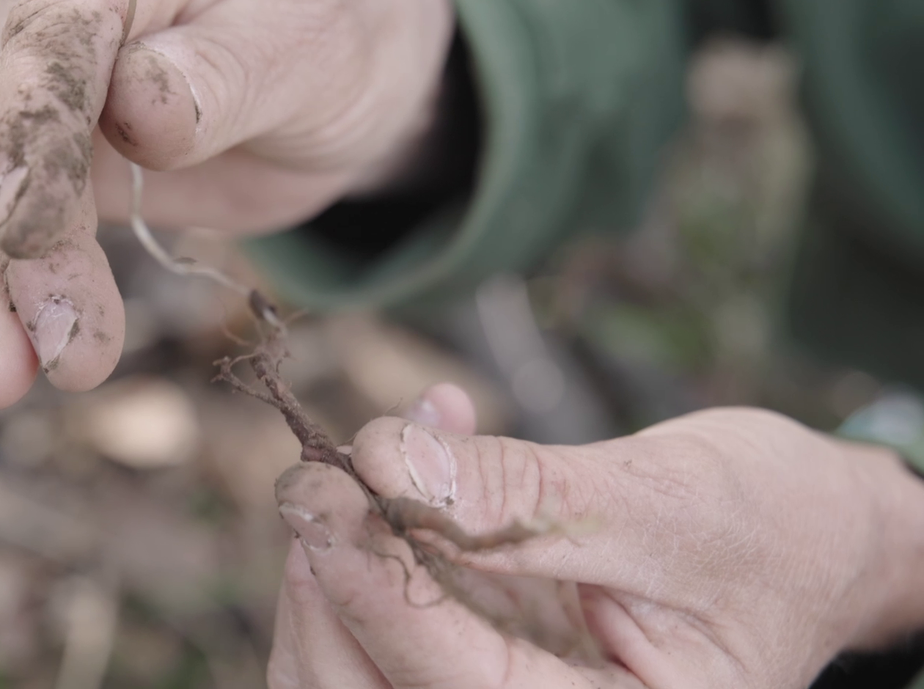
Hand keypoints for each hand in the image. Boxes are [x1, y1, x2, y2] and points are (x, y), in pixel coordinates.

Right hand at [0, 0, 453, 407]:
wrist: (345, 77)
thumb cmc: (339, 38)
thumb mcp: (317, 38)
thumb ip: (228, 68)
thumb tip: (136, 113)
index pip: (45, 39)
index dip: (29, 142)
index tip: (34, 238)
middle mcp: (46, 4)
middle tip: (31, 367)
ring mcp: (25, 83)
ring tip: (2, 384)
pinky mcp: (31, 158)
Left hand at [270, 394, 923, 687]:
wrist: (808, 538)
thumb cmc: (769, 526)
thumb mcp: (666, 502)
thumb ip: (524, 498)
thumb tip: (389, 464)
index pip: (448, 677)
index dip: (370, 575)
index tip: (325, 479)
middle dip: (329, 586)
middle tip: (320, 475)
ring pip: (355, 676)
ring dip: (337, 568)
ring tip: (369, 460)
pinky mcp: (478, 663)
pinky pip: (388, 633)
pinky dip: (372, 550)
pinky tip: (405, 462)